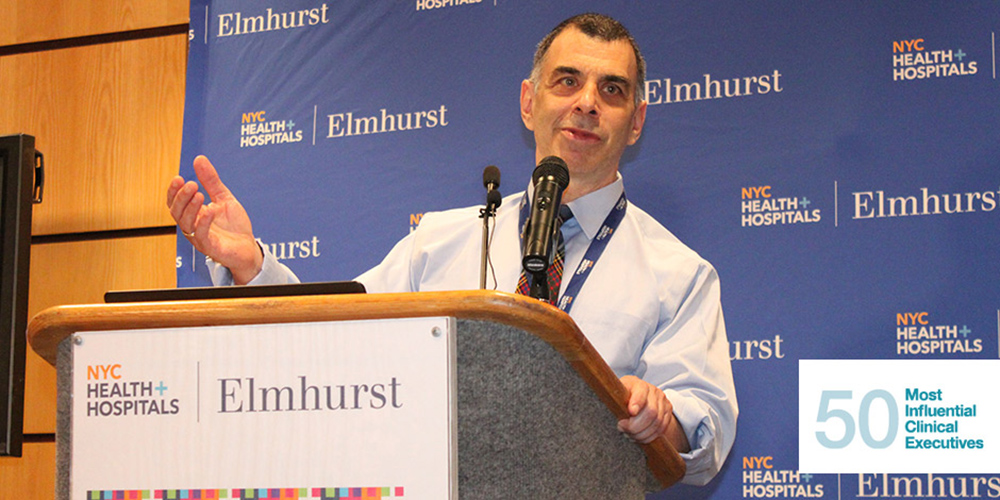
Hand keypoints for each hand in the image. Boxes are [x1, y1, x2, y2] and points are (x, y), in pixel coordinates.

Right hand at [166, 155, 262, 283]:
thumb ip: (211, 181)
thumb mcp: (224, 198)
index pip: (175, 203)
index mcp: (193, 214)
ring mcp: (200, 238)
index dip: (173, 191)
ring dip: (190, 208)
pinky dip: (203, 222)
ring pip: (186, 224)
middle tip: (191, 184)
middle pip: (176, 212)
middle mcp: (193, 226)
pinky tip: (209, 211)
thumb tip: (199, 159)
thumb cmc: (234, 226)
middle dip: (181, 197)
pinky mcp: (210, 248)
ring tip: (199, 194)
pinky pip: (201, 236)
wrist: (248, 247)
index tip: (178, 178)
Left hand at [618, 375, 690, 451]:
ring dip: (641, 434)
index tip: (630, 413)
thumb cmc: (625, 396)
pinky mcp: (668, 413)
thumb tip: (615, 408)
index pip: (641, 393)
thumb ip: (615, 398)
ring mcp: (663, 402)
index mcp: (639, 385)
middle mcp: (654, 392)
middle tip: (623, 429)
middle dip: (635, 426)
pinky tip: (639, 438)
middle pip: (651, 412)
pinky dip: (649, 436)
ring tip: (629, 435)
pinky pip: (661, 429)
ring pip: (657, 423)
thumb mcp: (618, 393)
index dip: (637, 403)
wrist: (640, 396)